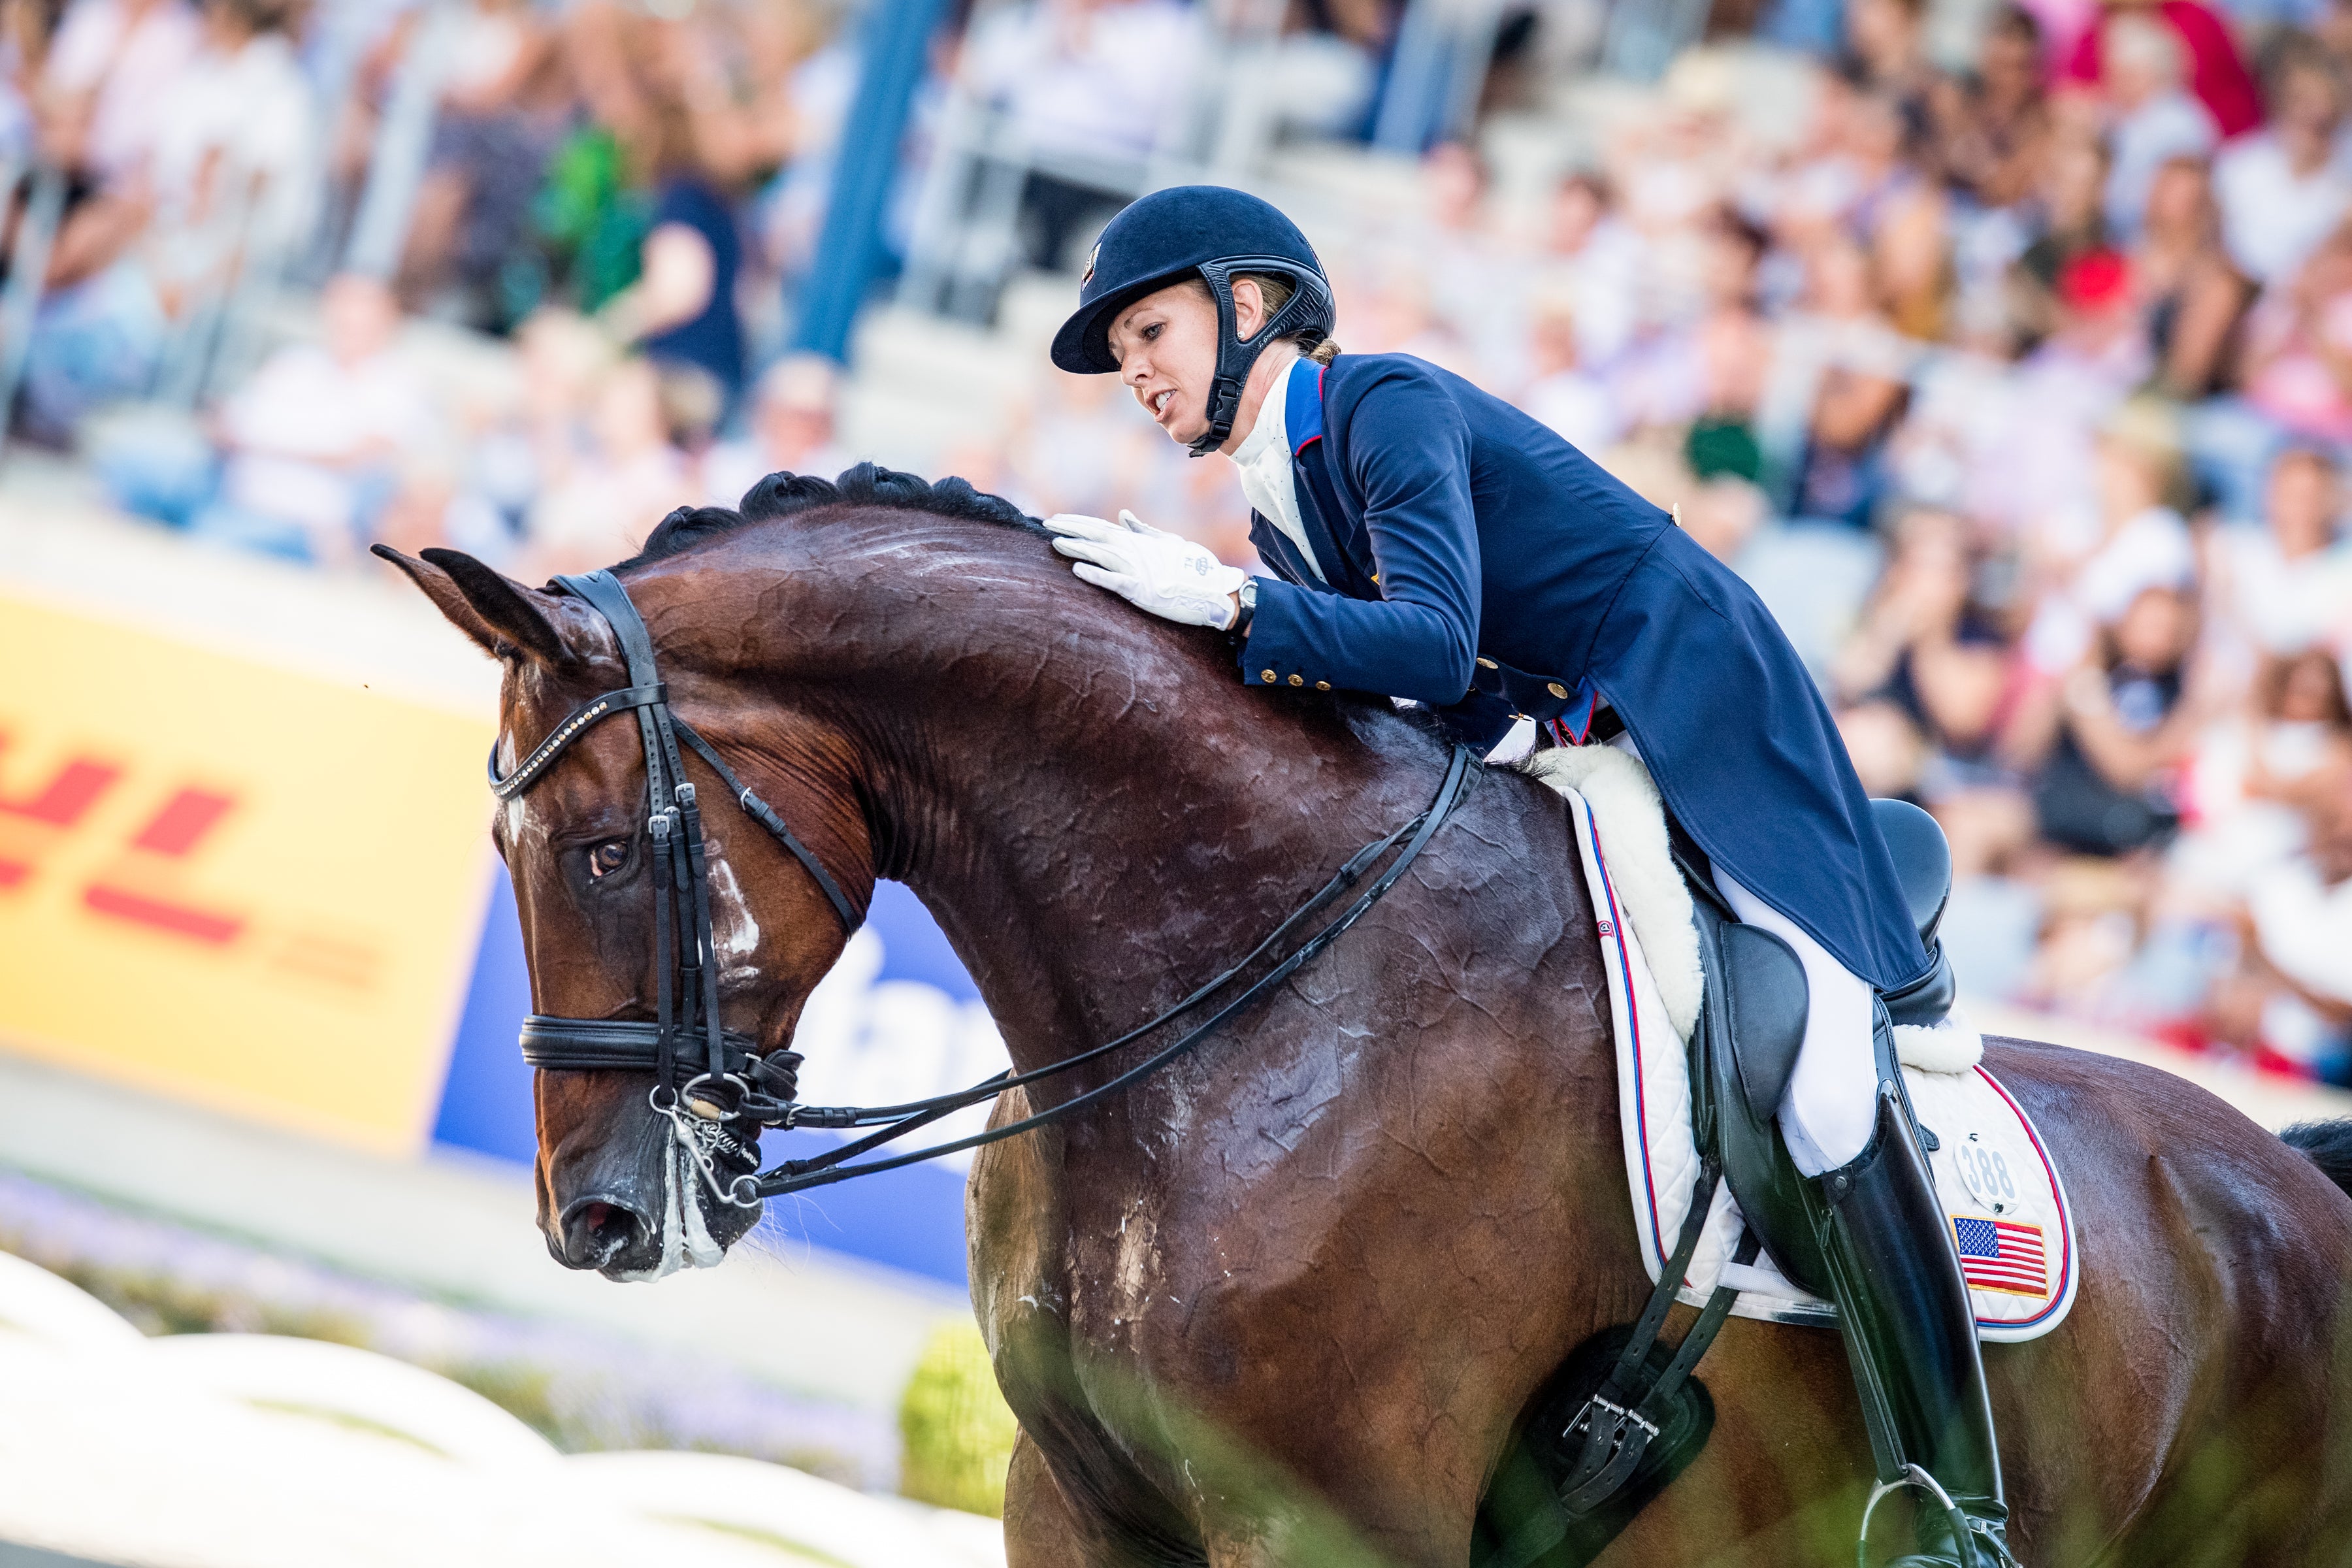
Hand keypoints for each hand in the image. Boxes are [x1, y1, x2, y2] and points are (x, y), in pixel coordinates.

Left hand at [1046, 510, 1246, 630]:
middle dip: (1070, 529)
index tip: (1057, 519)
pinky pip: (1114, 581)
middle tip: (1047, 525)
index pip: (1101, 527)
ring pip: (1101, 555)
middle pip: (1096, 536)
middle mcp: (1135, 551)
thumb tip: (1123, 515)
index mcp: (1139, 541)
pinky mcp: (1141, 591)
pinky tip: (1077, 569)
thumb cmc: (1194, 567)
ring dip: (1077, 547)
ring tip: (1055, 543)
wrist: (1214, 590)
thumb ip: (1143, 530)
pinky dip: (1095, 574)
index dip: (1077, 522)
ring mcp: (1137, 570)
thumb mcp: (1169, 542)